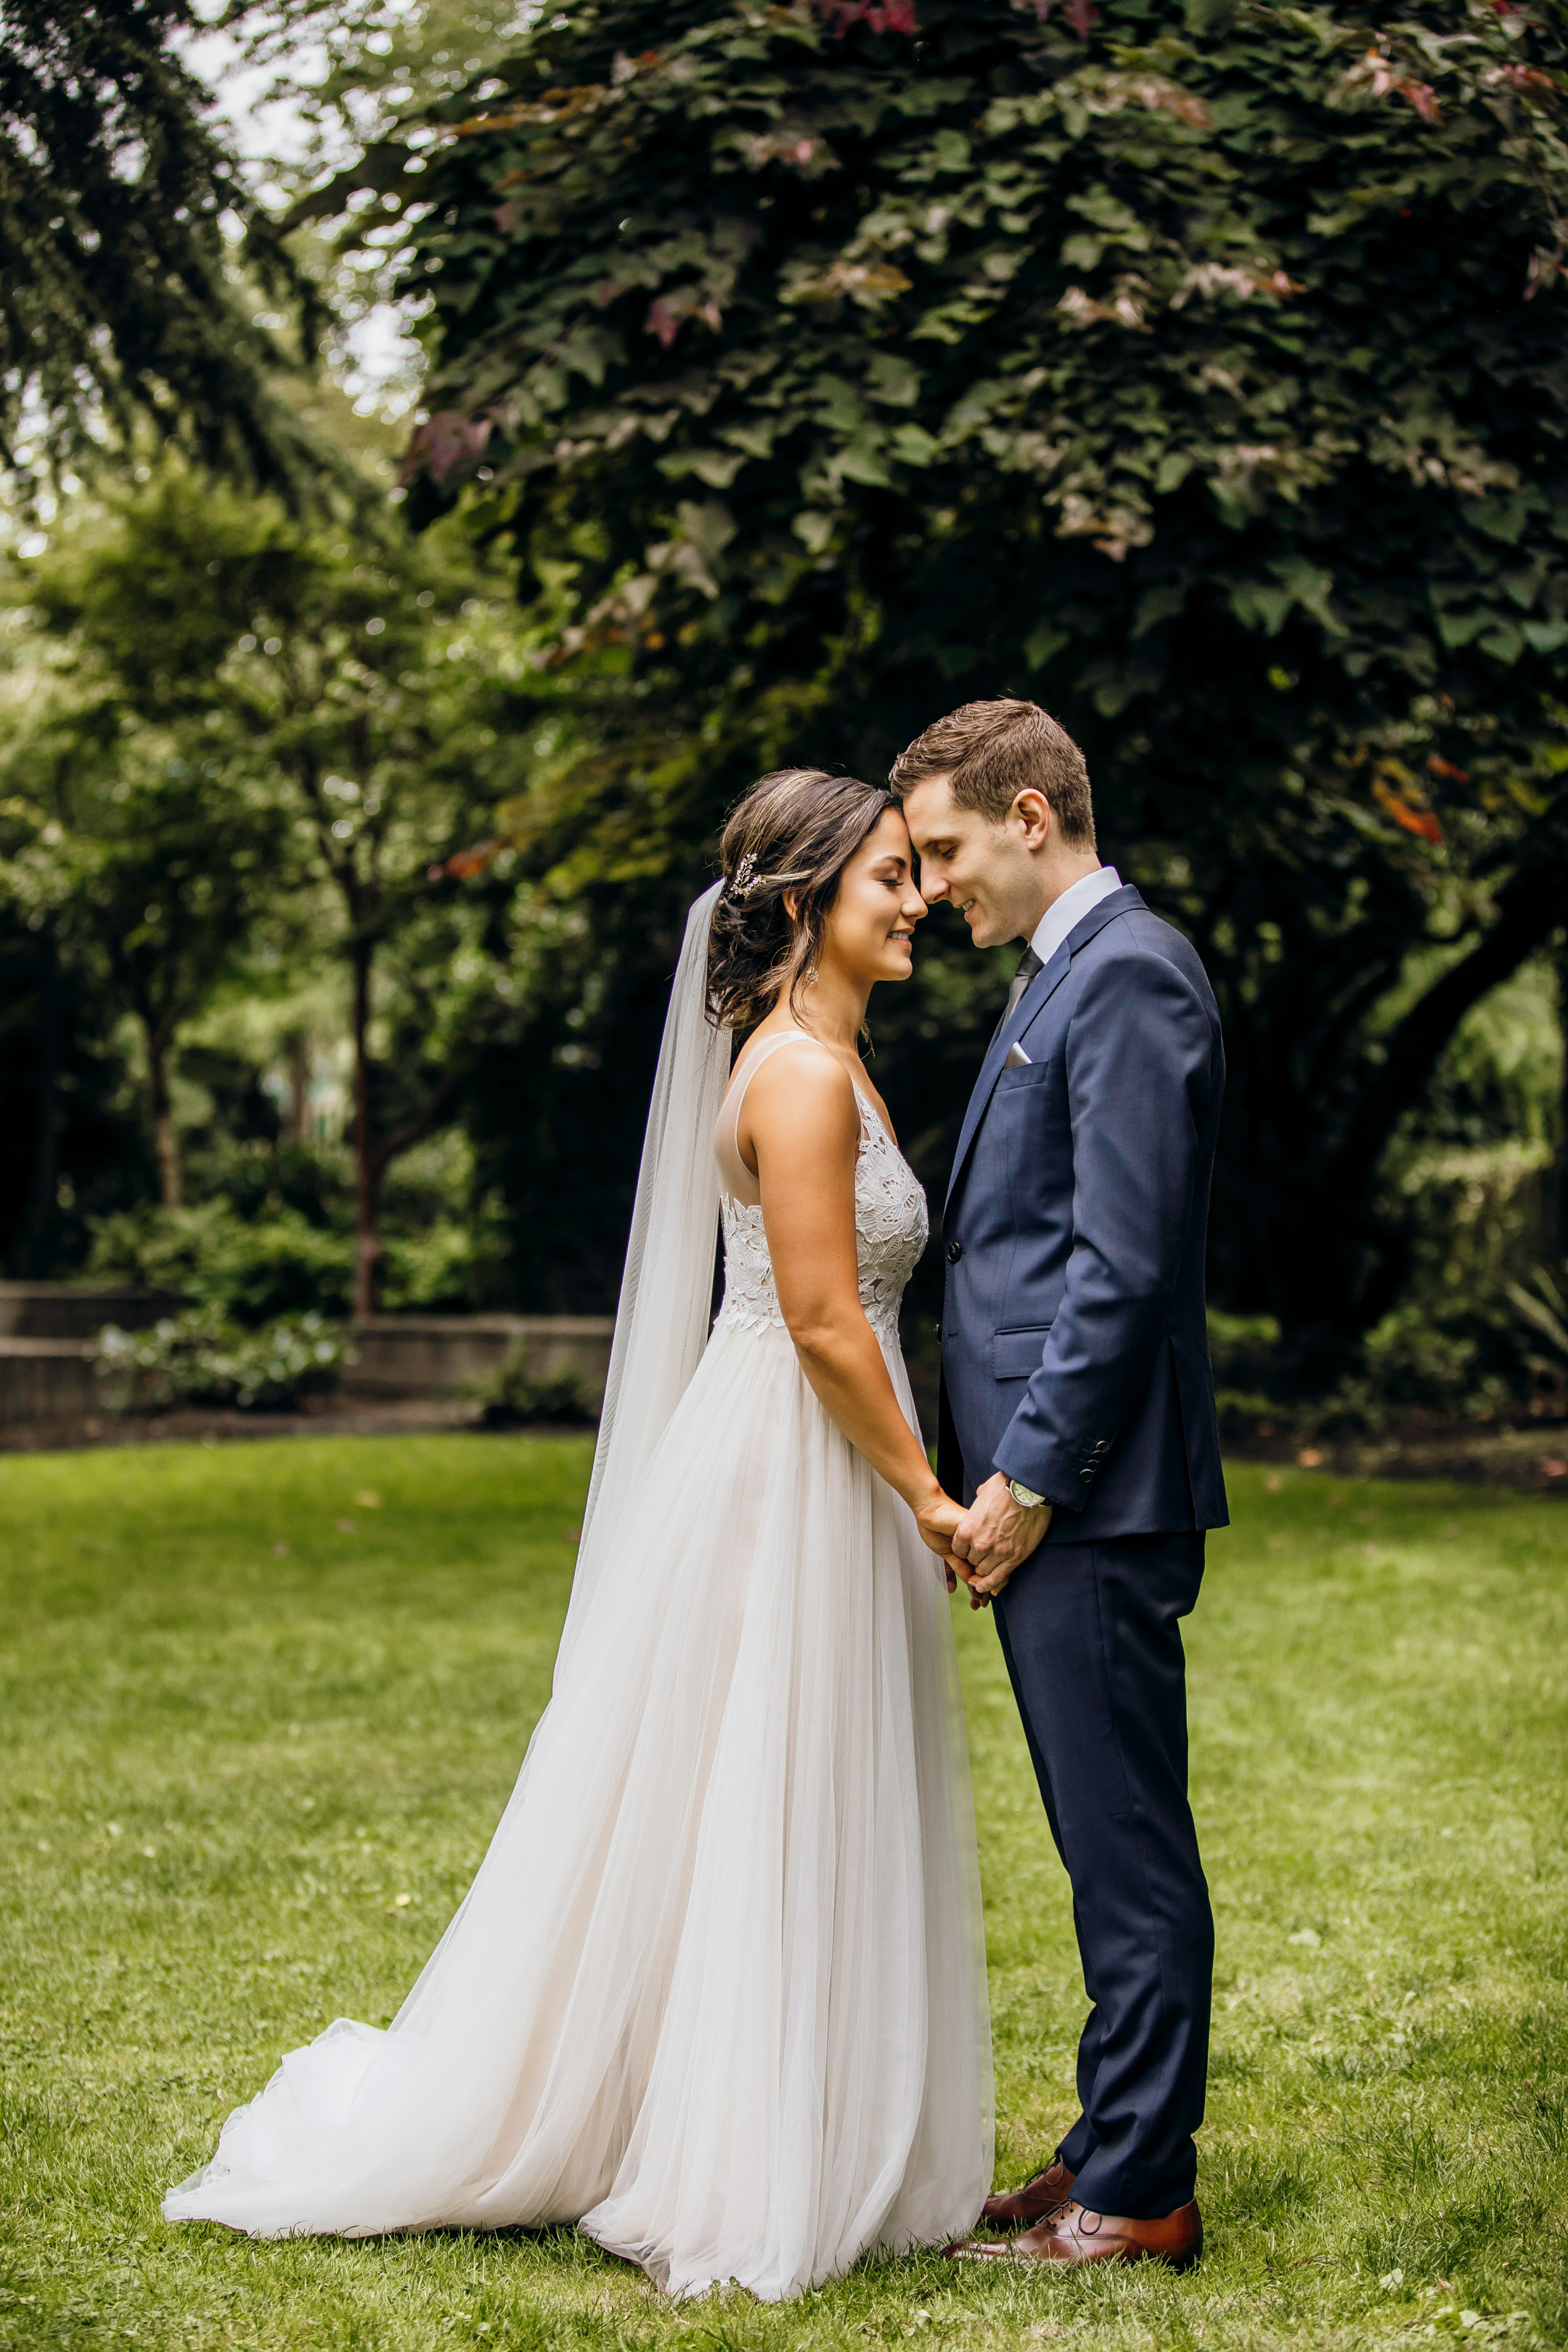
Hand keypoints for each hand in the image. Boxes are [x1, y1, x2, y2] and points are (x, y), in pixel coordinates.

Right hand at [912, 1489, 978, 1595]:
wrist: (929, 1509)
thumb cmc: (935, 1526)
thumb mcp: (947, 1552)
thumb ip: (957, 1566)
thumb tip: (962, 1586)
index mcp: (973, 1548)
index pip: (980, 1570)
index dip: (980, 1586)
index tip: (979, 1601)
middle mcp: (978, 1546)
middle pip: (984, 1571)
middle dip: (982, 1590)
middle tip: (979, 1605)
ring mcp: (978, 1541)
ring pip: (983, 1568)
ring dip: (980, 1586)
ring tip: (977, 1599)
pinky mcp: (974, 1537)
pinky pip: (976, 1560)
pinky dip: (974, 1575)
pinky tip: (972, 1586)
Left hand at [950, 1472, 1051, 1600]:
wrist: (1028, 1491)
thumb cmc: (1006, 1488)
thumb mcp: (983, 1493)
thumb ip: (977, 1504)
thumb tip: (980, 1501)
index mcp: (967, 1529)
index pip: (958, 1550)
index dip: (964, 1550)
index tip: (970, 1549)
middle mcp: (979, 1544)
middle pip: (972, 1562)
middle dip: (976, 1560)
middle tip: (983, 1556)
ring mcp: (997, 1552)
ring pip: (985, 1572)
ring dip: (985, 1571)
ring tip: (987, 1569)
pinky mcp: (1015, 1557)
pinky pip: (999, 1577)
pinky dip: (992, 1584)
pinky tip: (987, 1589)